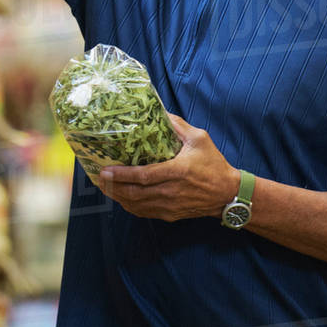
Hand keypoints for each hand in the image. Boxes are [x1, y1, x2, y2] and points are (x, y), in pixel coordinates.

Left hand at [95, 114, 239, 221]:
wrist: (228, 194)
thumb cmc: (214, 164)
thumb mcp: (200, 139)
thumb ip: (178, 126)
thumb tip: (159, 112)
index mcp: (178, 171)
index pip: (144, 176)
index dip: (122, 175)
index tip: (106, 169)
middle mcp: (171, 191)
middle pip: (135, 193)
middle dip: (113, 187)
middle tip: (98, 177)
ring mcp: (169, 206)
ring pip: (136, 205)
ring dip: (118, 197)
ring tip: (104, 186)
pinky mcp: (170, 215)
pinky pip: (144, 213)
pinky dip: (129, 206)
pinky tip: (120, 197)